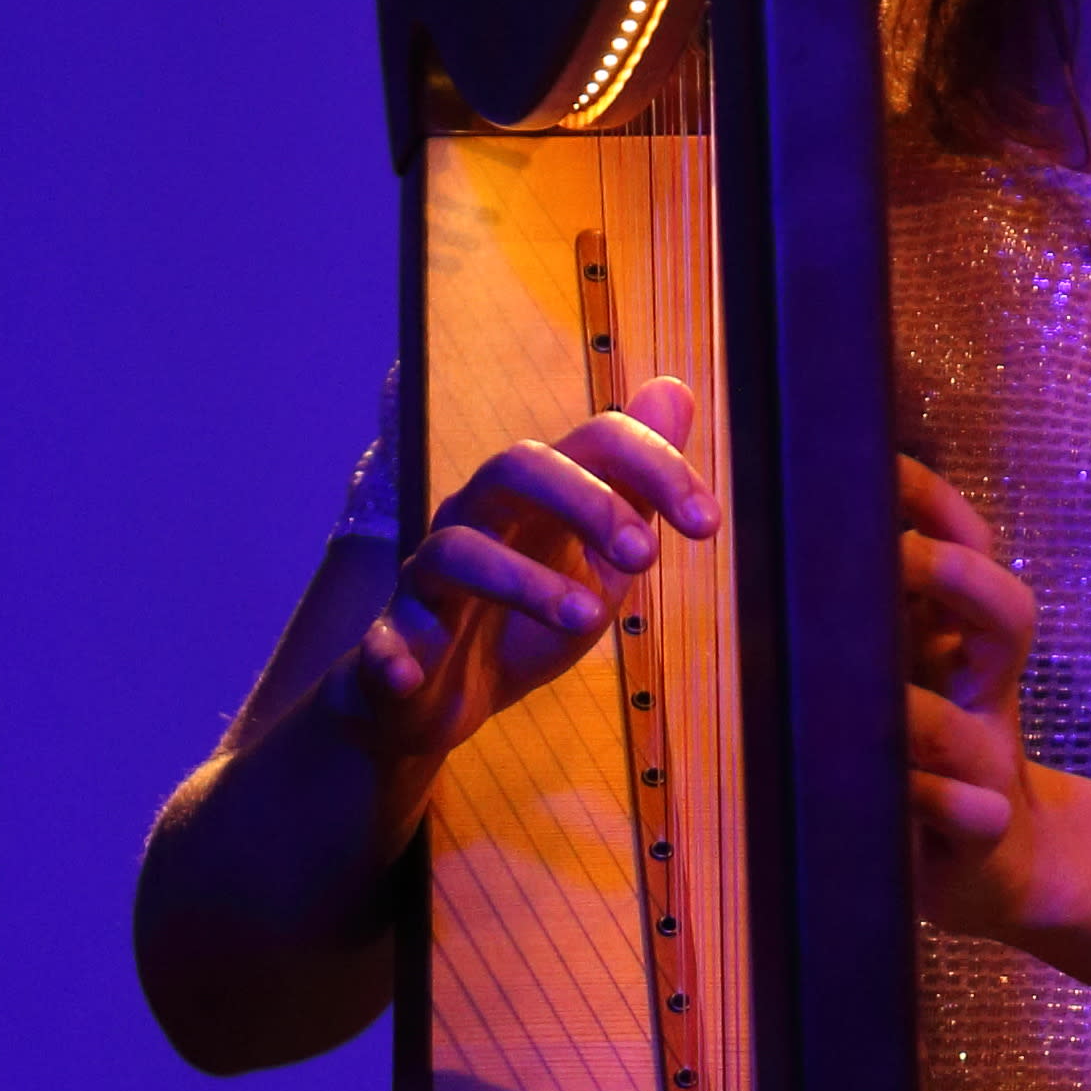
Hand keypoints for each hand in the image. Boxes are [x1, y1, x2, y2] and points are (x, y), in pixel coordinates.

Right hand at [328, 377, 712, 828]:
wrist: (436, 701)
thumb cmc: (522, 623)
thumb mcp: (596, 559)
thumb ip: (636, 488)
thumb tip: (675, 389)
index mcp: (534, 499)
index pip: (593, 444)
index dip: (655, 470)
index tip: (708, 525)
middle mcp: (477, 521)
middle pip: (515, 467)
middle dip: (586, 501)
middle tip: (645, 554)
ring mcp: (428, 581)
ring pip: (458, 550)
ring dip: (524, 581)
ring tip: (588, 619)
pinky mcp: (390, 643)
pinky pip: (382, 639)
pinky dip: (393, 654)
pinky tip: (412, 675)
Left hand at [901, 454, 1052, 930]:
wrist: (997, 863)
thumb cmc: (924, 756)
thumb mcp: (897, 675)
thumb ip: (858, 617)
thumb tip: (778, 531)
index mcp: (958, 639)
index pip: (967, 549)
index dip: (936, 506)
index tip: (887, 464)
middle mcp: (983, 689)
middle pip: (1005, 613)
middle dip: (953, 578)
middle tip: (898, 556)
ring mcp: (989, 759)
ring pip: (968, 722)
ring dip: (924, 710)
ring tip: (886, 703)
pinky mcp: (985, 830)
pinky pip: (973, 813)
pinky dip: (943, 804)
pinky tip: (909, 796)